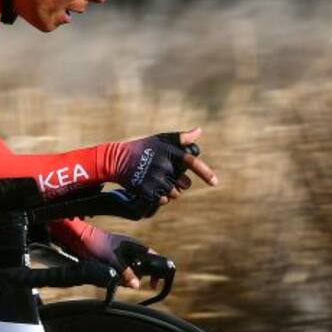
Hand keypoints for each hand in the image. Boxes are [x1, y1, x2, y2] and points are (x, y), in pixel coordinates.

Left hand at [47, 218, 153, 288]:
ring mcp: (124, 258)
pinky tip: (109, 274)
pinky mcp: (115, 263)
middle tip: (125, 280)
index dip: (157, 271)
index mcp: (136, 247)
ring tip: (113, 274)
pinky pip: (121, 274)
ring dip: (124, 279)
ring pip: (131, 274)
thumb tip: (136, 285)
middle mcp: (132, 252)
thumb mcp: (113, 259)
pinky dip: (117, 277)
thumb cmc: (98, 244)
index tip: (153, 283)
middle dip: (135, 277)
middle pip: (142, 270)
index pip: (154, 259)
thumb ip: (125, 272)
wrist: (81, 239)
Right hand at [104, 128, 218, 206]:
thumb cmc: (142, 147)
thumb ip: (181, 138)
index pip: (193, 163)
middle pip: (185, 183)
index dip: (206, 173)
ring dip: (171, 191)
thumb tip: (199, 131)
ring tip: (161, 183)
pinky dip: (161, 197)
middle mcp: (164, 166)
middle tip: (170, 178)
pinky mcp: (147, 190)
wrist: (117, 160)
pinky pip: (163, 200)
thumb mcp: (161, 139)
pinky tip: (154, 190)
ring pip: (175, 194)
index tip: (215, 183)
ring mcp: (155, 179)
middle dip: (181, 183)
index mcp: (171, 153)